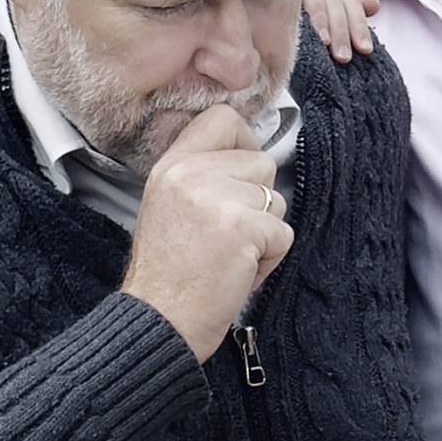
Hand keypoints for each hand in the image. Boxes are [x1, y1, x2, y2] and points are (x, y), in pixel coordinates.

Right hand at [119, 106, 293, 359]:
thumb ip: (202, 176)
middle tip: (225, 236)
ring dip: (263, 233)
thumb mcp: (168, 206)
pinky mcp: (243, 228)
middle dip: (257, 202)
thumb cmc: (168, 276)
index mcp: (171, 165)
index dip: (244, 144)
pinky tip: (236, 273)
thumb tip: (250, 155)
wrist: (158, 322)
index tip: (238, 177)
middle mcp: (192, 174)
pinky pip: (283, 234)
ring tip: (228, 256)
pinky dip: (269, 260)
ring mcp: (218, 198)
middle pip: (261, 162)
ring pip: (276, 199)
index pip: (224, 119)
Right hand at [301, 0, 380, 62]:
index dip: (358, 25)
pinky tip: (306, 28)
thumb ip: (344, 2)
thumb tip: (375, 6)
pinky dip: (302, 9)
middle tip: (345, 55)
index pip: (348, 0)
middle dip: (343, 29)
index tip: (364, 49)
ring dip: (326, 22)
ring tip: (328, 45)